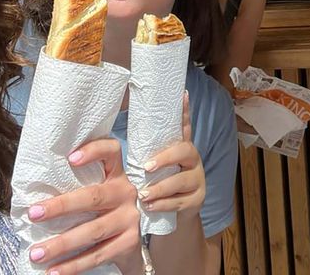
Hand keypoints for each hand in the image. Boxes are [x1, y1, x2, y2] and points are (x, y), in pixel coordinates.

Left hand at [26, 138, 141, 274]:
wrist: (130, 246)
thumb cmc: (102, 213)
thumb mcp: (98, 195)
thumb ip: (78, 188)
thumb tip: (32, 196)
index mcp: (116, 175)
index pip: (112, 152)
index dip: (94, 151)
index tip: (70, 158)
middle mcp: (126, 193)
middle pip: (94, 196)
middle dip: (61, 206)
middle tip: (33, 214)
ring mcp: (129, 218)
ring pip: (93, 231)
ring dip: (61, 244)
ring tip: (36, 253)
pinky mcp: (129, 243)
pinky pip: (97, 256)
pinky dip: (73, 265)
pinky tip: (53, 271)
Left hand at [140, 92, 204, 217]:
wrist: (176, 215)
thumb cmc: (157, 184)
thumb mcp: (152, 167)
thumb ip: (144, 152)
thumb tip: (112, 136)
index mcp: (181, 147)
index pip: (184, 126)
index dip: (184, 111)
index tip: (183, 95)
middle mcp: (193, 160)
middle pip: (185, 151)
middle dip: (165, 159)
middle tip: (146, 167)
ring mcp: (197, 179)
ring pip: (181, 180)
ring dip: (160, 188)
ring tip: (143, 194)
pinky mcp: (197, 199)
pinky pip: (181, 202)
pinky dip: (163, 204)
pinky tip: (150, 207)